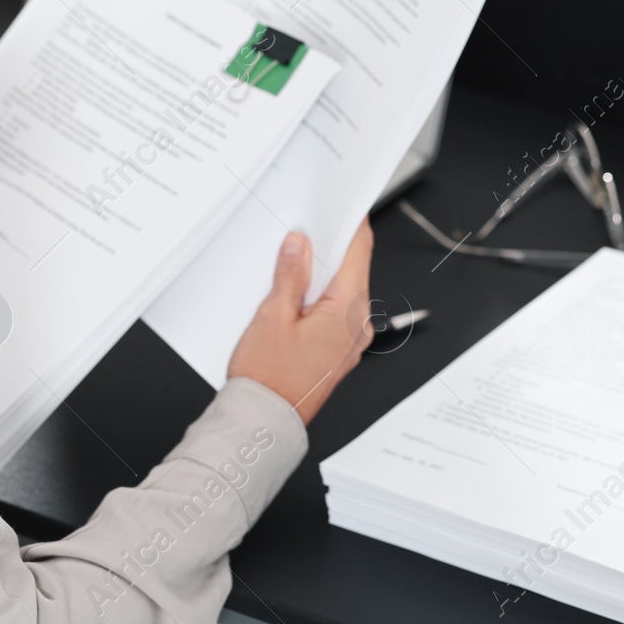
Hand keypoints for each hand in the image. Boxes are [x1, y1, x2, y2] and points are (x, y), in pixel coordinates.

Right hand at [226, 221, 374, 424]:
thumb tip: (301, 243)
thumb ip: (290, 273)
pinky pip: (336, 312)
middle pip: (352, 269)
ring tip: (292, 264)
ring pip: (343, 290)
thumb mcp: (273, 315)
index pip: (359, 250)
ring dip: (323, 273)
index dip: (351, 222)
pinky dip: (320, 296)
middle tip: (305, 230)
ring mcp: (351, 341)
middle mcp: (357, 325)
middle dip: (330, 247)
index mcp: (347, 310)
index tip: (343, 203)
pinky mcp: (339, 350)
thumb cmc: (268, 378)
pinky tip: (296, 295)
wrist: (264, 420)